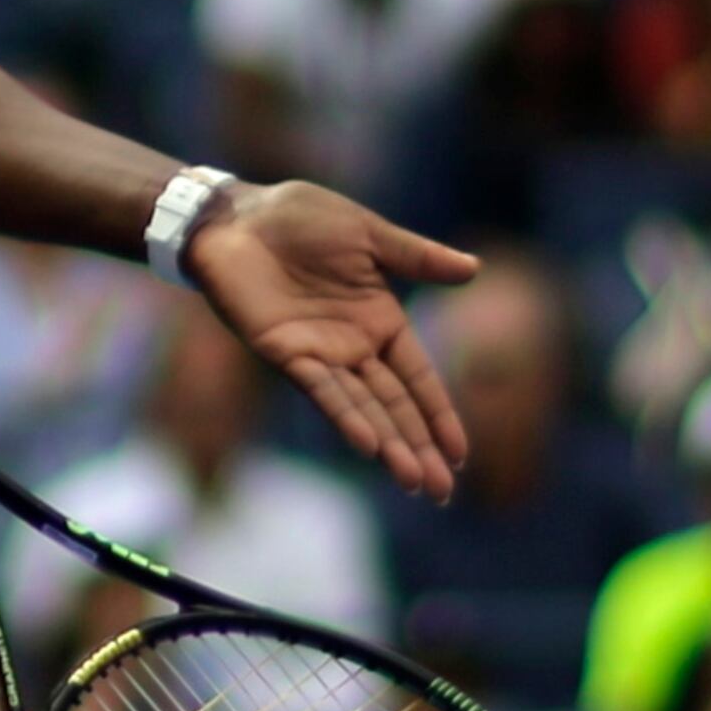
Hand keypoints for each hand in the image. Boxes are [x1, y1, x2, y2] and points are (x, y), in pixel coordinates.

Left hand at [186, 179, 475, 498]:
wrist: (235, 217)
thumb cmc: (299, 219)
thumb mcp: (369, 236)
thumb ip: (417, 258)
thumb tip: (475, 270)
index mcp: (381, 320)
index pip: (418, 377)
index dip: (439, 415)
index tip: (460, 454)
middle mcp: (353, 346)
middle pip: (394, 406)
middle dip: (418, 447)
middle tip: (441, 493)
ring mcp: (319, 354)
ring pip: (362, 408)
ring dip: (387, 443)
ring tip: (411, 480)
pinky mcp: (284, 353)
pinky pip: (322, 391)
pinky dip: (346, 416)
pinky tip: (370, 444)